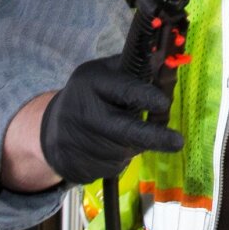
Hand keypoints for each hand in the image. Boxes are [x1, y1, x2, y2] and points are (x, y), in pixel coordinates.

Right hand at [38, 56, 183, 183]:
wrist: (51, 127)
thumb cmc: (92, 95)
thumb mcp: (107, 73)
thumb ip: (136, 70)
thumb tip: (169, 61)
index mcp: (92, 82)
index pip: (123, 89)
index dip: (145, 97)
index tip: (164, 103)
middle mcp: (82, 112)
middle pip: (123, 130)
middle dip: (153, 137)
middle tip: (178, 142)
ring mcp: (75, 142)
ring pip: (122, 152)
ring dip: (133, 147)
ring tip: (123, 135)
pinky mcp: (74, 166)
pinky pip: (110, 168)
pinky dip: (117, 161)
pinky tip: (106, 149)